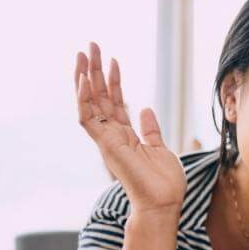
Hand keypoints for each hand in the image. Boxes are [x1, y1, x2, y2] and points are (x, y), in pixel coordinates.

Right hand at [75, 42, 186, 215]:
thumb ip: (150, 129)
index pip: (114, 102)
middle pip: (99, 97)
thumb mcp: (160, 148)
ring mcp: (106, 140)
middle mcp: (112, 136)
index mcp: (124, 136)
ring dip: (85, 77)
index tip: (113, 60)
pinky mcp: (105, 145)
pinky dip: (84, 99)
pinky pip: (88, 119)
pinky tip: (84, 79)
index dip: (113, 81)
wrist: (164, 203)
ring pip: (89, 103)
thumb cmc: (164, 183)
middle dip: (95, 71)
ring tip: (84, 53)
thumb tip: (145, 108)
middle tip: (91, 46)